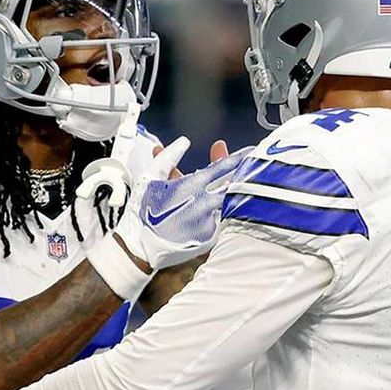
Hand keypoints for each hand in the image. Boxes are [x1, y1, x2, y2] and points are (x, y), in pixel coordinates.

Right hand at [114, 137, 251, 270]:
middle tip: (247, 173)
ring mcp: (209, 222)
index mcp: (192, 186)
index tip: (250, 153)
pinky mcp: (209, 238)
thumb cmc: (143, 213)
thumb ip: (168, 157)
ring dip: (227, 198)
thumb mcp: (151, 178)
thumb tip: (183, 142)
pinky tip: (209, 216)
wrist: (140, 248)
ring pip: (226, 205)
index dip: (238, 158)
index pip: (223, 167)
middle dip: (240, 178)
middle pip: (231, 186)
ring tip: (224, 197)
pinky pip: (219, 222)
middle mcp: (204, 204)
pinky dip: (217, 216)